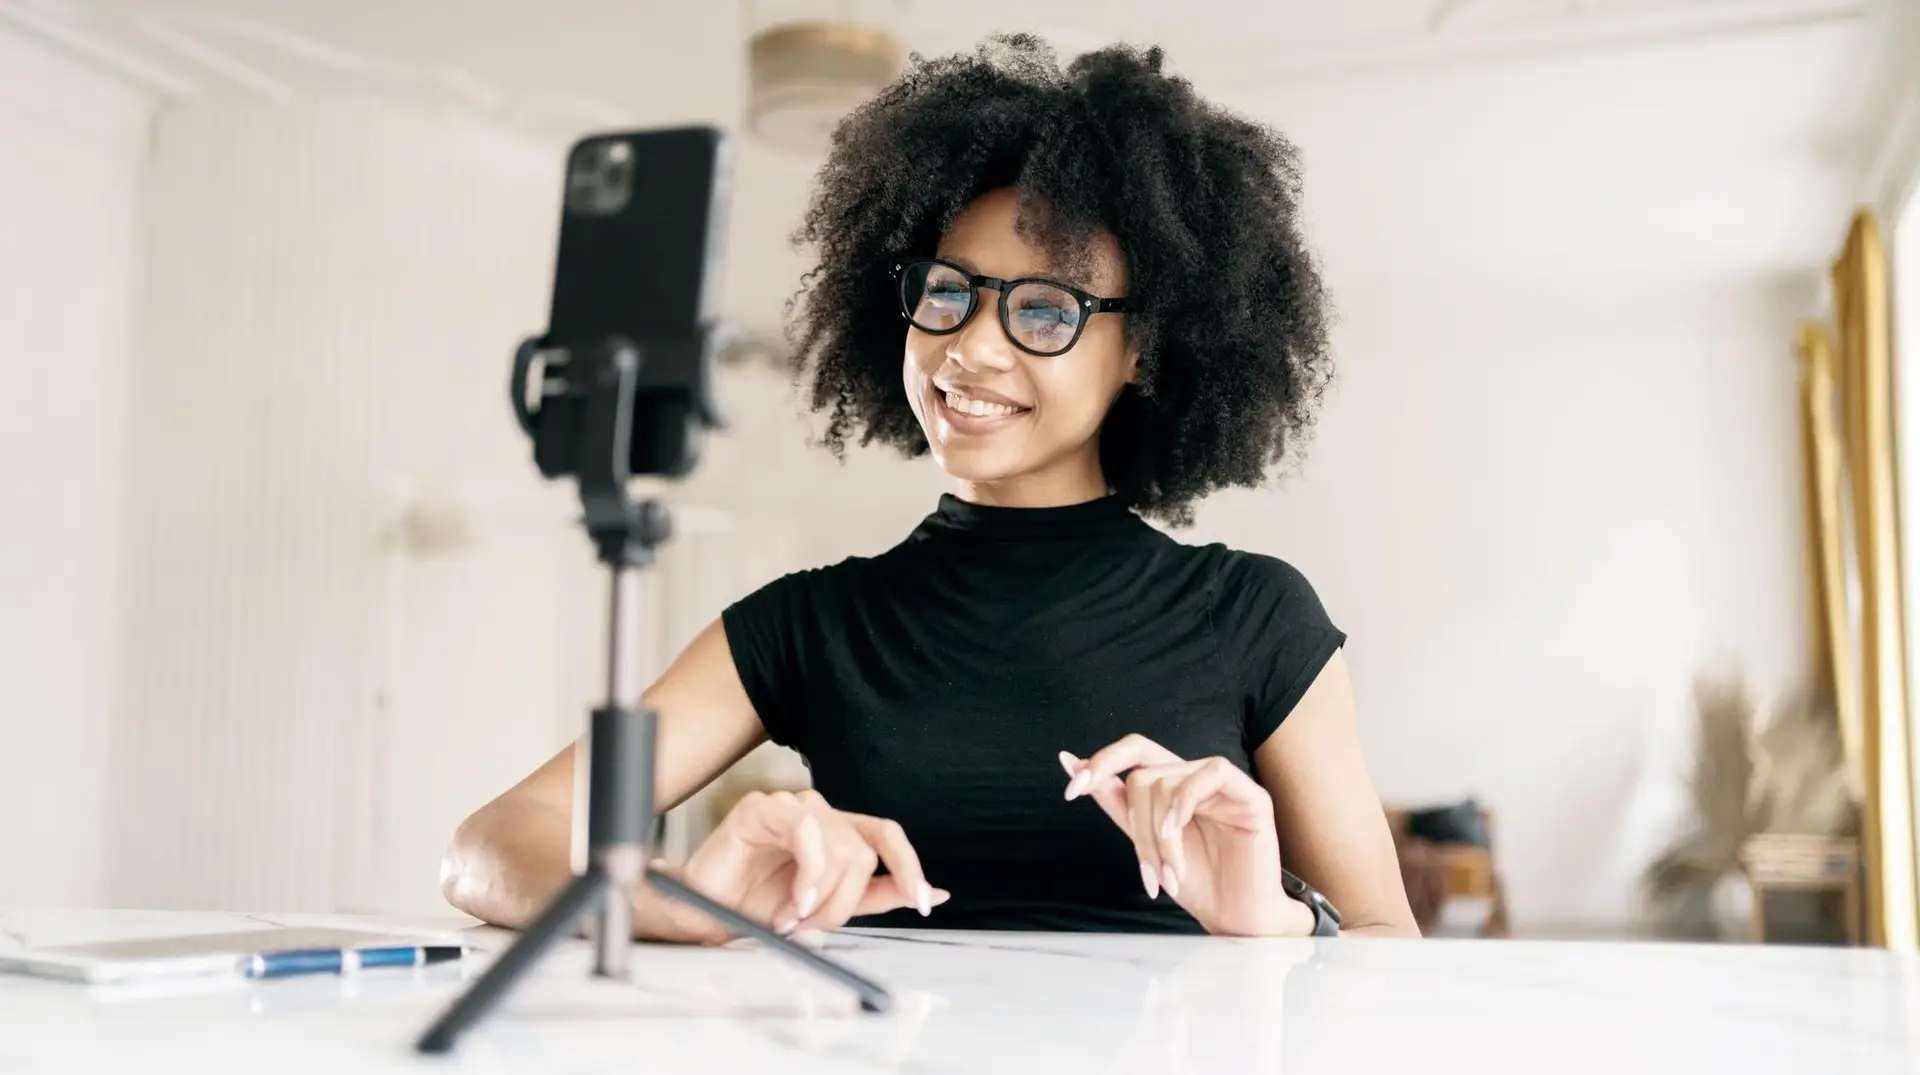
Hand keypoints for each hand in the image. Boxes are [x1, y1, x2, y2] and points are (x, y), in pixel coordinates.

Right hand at [653, 789, 947, 943]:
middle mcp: (820, 815)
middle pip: (864, 854)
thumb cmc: (758, 905)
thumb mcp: (828, 907)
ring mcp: (792, 808)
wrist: (706, 912)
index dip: (909, 867)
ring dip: (820, 897)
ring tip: (791, 918)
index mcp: (838, 834)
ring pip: (841, 847)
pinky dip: (808, 874)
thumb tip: (931, 893)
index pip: (888, 836)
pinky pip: (807, 832)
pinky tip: (793, 901)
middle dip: (842, 902)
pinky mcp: (763, 809)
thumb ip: (875, 897)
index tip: (923, 903)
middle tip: (812, 925)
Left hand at [1061, 736, 1308, 936]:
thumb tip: (1070, 761)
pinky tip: (1178, 832)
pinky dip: (1184, 803)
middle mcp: (1195, 777)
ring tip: (1170, 873)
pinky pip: (1210, 774)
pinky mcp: (1250, 794)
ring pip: (1167, 782)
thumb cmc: (1196, 883)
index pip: (1132, 752)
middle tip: (1147, 871)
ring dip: (1160, 836)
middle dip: (1136, 825)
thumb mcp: (1143, 842)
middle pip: (1143, 774)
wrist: (1236, 919)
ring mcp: (1223, 784)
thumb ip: (1114, 801)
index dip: (1100, 763)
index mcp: (1171, 785)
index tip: (1071, 790)